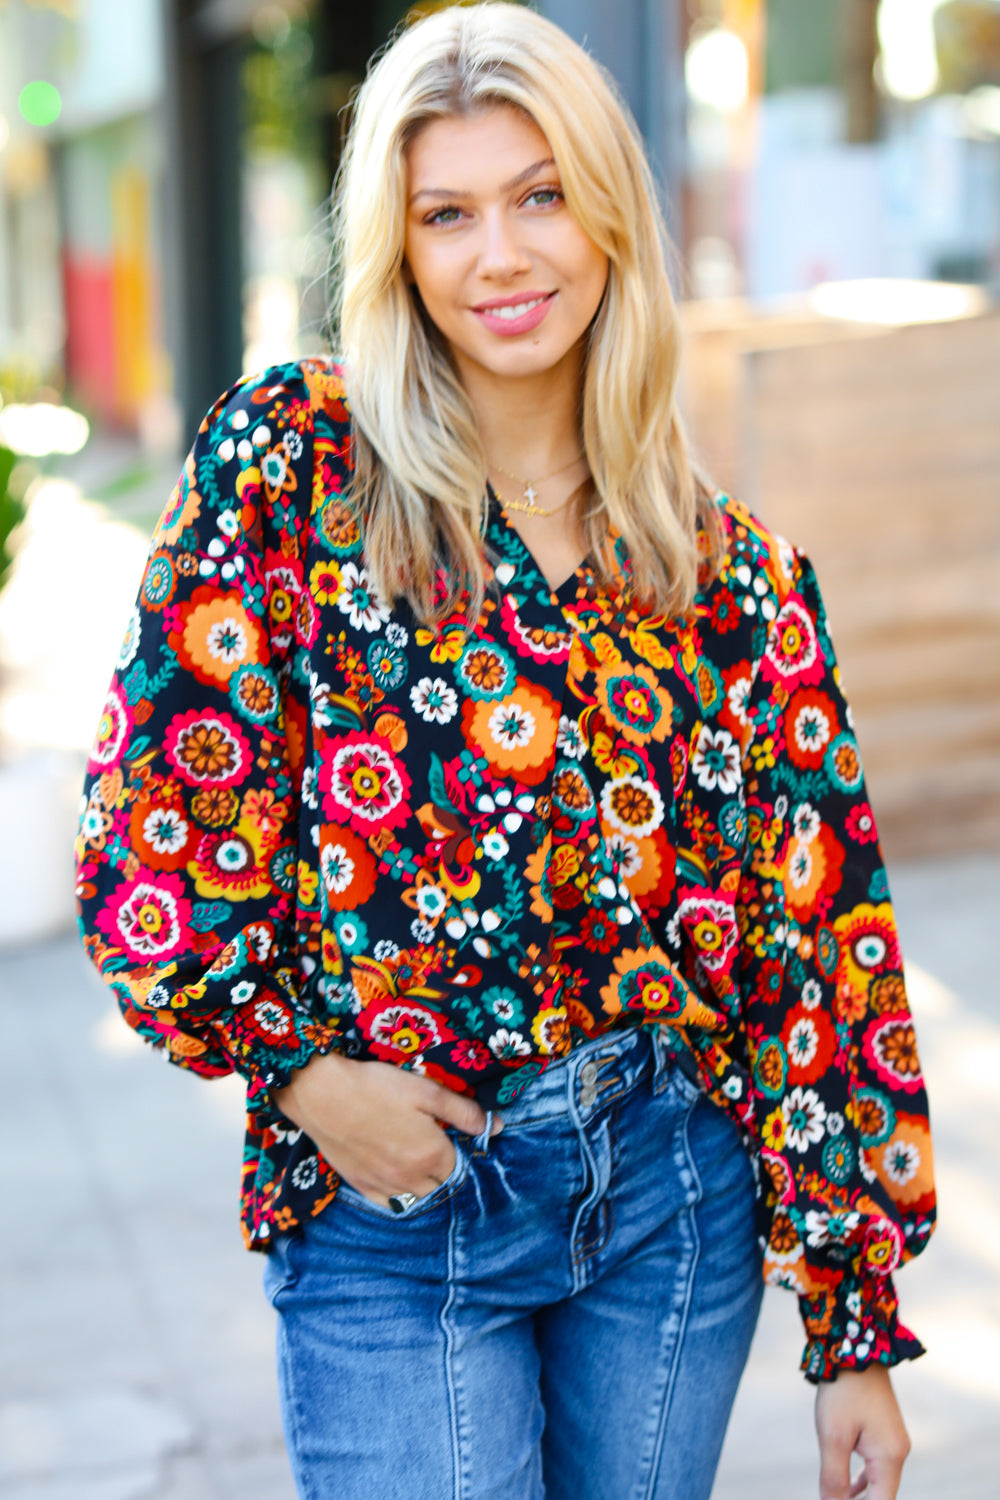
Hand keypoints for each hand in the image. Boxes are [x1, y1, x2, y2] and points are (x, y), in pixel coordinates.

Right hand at [273, 1051, 501, 1205]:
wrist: (322, 1094)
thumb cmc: (376, 1087)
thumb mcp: (426, 1091)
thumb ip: (463, 1112)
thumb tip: (496, 1127)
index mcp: (432, 1155)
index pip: (461, 1165)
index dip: (461, 1150)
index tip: (453, 1134)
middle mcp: (411, 1178)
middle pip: (442, 1185)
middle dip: (445, 1169)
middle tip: (436, 1144)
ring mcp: (384, 1186)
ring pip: (418, 1198)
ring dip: (425, 1184)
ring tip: (418, 1159)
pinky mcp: (361, 1185)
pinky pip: (390, 1204)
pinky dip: (400, 1195)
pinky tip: (398, 1177)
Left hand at [815, 1365, 909, 1499]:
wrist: (854, 1349)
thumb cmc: (843, 1391)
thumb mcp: (832, 1435)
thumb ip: (833, 1476)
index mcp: (890, 1457)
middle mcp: (897, 1453)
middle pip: (881, 1496)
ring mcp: (893, 1442)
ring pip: (878, 1483)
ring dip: (858, 1496)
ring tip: (834, 1499)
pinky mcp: (884, 1433)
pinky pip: (875, 1467)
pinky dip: (861, 1480)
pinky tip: (846, 1486)